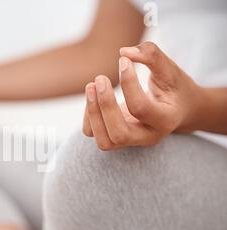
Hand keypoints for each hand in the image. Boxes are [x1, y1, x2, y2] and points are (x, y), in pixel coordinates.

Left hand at [82, 41, 204, 149]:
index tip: (123, 60)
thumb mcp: (170, 69)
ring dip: (93, 113)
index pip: (140, 108)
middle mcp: (147, 137)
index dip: (128, 83)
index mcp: (165, 120)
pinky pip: (93, 133)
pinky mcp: (115, 137)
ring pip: (104, 141)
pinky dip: (88, 115)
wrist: (179, 109)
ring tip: (91, 85)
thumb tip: (124, 51)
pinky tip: (92, 94)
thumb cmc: (173, 86)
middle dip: (106, 106)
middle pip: (119, 134)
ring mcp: (130, 140)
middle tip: (100, 78)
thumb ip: (152, 56)